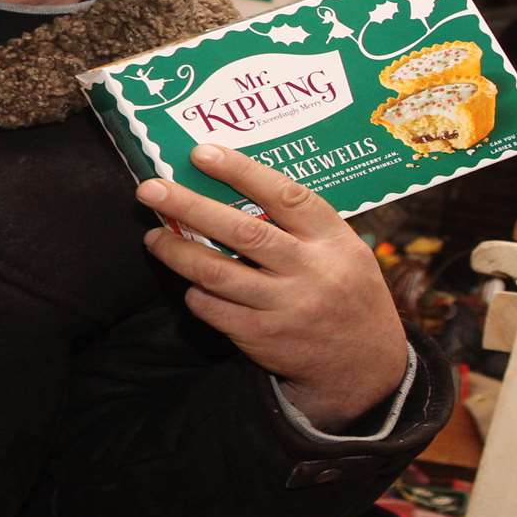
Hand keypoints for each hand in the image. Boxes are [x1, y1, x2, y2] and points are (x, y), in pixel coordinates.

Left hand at [136, 144, 409, 432]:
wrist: (366, 363)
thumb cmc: (344, 290)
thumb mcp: (342, 249)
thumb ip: (300, 223)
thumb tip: (232, 185)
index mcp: (332, 240)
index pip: (285, 195)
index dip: (241, 171)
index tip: (200, 153)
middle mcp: (310, 271)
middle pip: (241, 231)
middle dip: (188, 206)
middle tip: (149, 190)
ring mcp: (286, 306)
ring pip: (217, 272)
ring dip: (176, 252)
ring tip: (153, 237)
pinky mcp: (264, 336)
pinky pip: (214, 309)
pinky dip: (194, 293)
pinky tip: (188, 283)